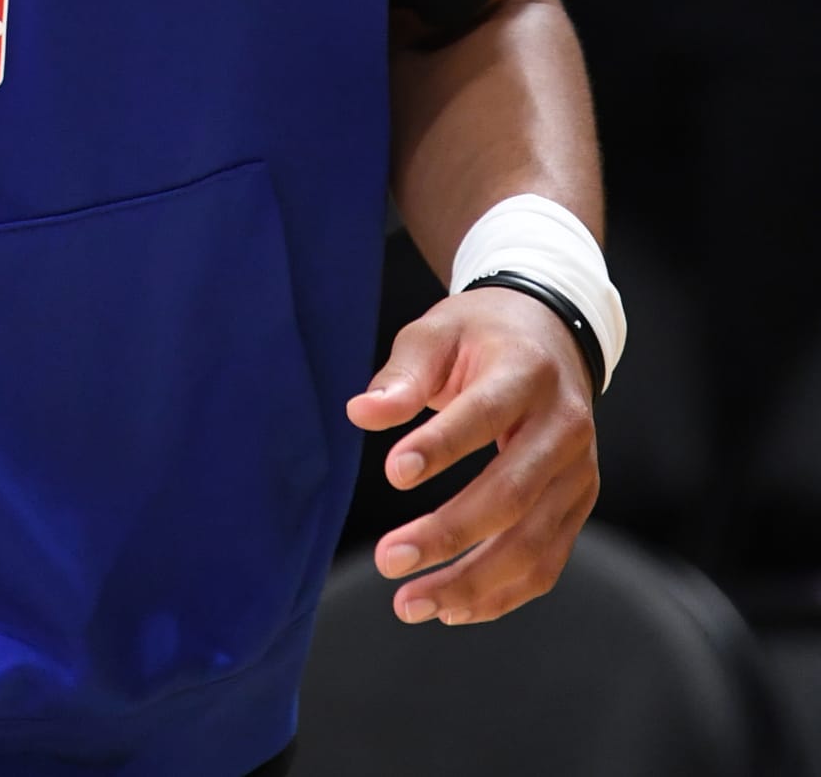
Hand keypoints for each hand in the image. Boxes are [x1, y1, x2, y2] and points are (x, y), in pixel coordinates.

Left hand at [345, 285, 598, 624]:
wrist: (551, 335)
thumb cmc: (481, 335)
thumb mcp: (439, 332)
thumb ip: (403, 374)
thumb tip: (361, 413)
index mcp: (528, 373)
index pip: (486, 415)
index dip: (442, 446)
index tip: (392, 472)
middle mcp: (565, 427)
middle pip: (513, 494)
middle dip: (449, 534)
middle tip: (387, 560)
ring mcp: (579, 473)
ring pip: (533, 544)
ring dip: (471, 584)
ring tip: (409, 603)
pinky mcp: (577, 505)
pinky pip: (546, 563)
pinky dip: (501, 595)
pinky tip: (451, 608)